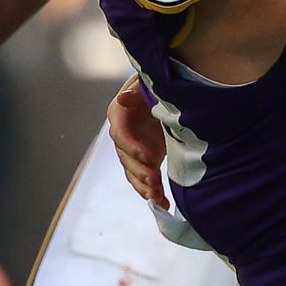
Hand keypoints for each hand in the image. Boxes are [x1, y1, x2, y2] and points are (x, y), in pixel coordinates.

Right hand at [109, 78, 166, 208]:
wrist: (165, 92)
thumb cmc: (154, 84)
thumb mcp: (146, 83)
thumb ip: (136, 91)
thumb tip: (123, 99)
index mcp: (119, 114)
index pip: (120, 134)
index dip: (132, 147)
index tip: (148, 156)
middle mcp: (123, 135)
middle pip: (125, 158)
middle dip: (139, 172)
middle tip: (154, 181)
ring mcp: (134, 150)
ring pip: (133, 172)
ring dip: (144, 186)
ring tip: (156, 197)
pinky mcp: (146, 160)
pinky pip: (145, 179)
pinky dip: (153, 191)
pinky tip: (163, 203)